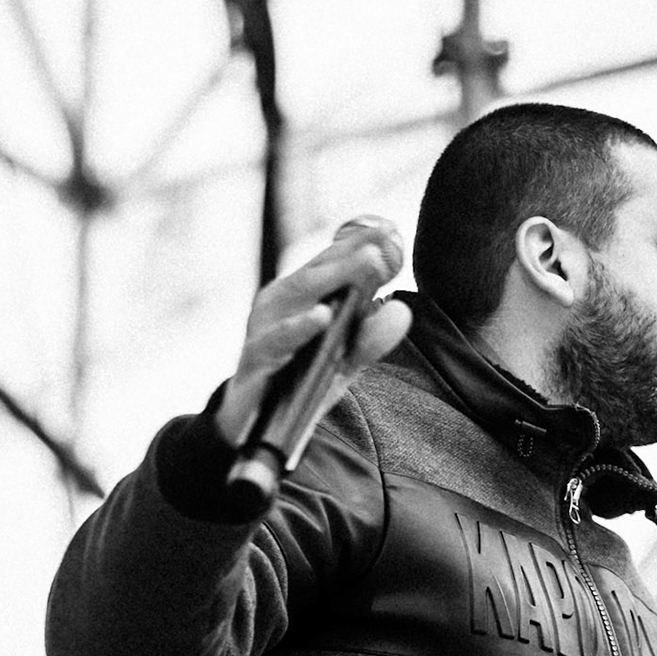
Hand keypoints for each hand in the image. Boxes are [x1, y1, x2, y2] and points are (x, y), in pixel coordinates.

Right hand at [216, 216, 414, 445]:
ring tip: (365, 265)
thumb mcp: (343, 359)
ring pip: (294, 297)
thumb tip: (402, 310)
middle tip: (383, 243)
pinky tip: (321, 317)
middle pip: (315, 273)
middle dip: (351, 255)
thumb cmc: (299, 379)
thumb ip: (372, 336)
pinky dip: (297, 328)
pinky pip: (275, 341)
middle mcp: (278, 305)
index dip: (361, 243)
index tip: (392, 228)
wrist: (256, 426)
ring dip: (331, 279)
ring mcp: (262, 329)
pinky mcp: (254, 360)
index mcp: (299, 296)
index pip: (331, 262)